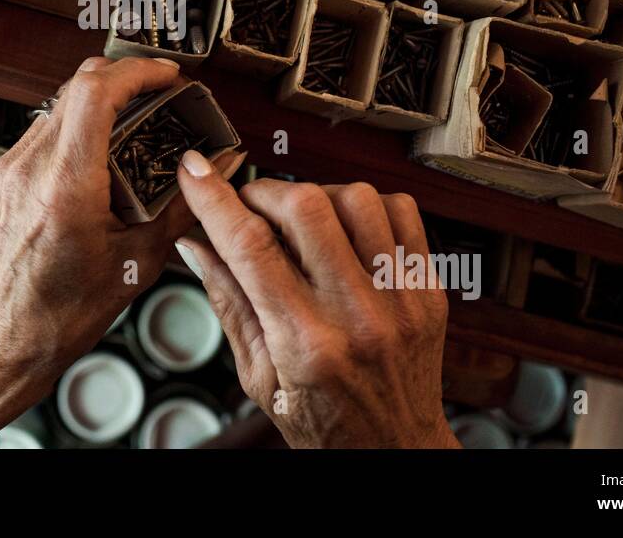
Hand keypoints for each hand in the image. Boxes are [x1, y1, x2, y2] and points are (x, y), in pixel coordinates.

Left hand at [0, 57, 244, 446]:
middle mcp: (30, 169)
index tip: (167, 74)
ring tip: (139, 122)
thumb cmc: (63, 312)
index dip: (137, 71)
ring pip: (60, 103)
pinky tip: (105, 150)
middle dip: (125, 79)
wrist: (8, 338)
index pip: (95, 93)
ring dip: (102, 101)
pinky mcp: (4, 176)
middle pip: (77, 86)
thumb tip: (219, 168)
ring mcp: (11, 169)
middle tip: (162, 92)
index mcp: (65, 187)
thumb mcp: (138, 260)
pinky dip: (80, 125)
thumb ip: (183, 205)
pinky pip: (46, 129)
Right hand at [174, 153, 457, 448]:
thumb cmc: (324, 424)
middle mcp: (359, 315)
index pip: (251, 247)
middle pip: (306, 207)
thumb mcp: (258, 376)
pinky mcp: (428, 290)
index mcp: (306, 343)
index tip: (194, 171)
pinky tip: (345, 228)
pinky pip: (403, 211)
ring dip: (317, 195)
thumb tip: (194, 244)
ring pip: (357, 198)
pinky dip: (366, 205)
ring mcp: (401, 299)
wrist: (395, 452)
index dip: (214, 198)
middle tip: (250, 208)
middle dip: (264, 192)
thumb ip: (228, 301)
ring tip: (300, 221)